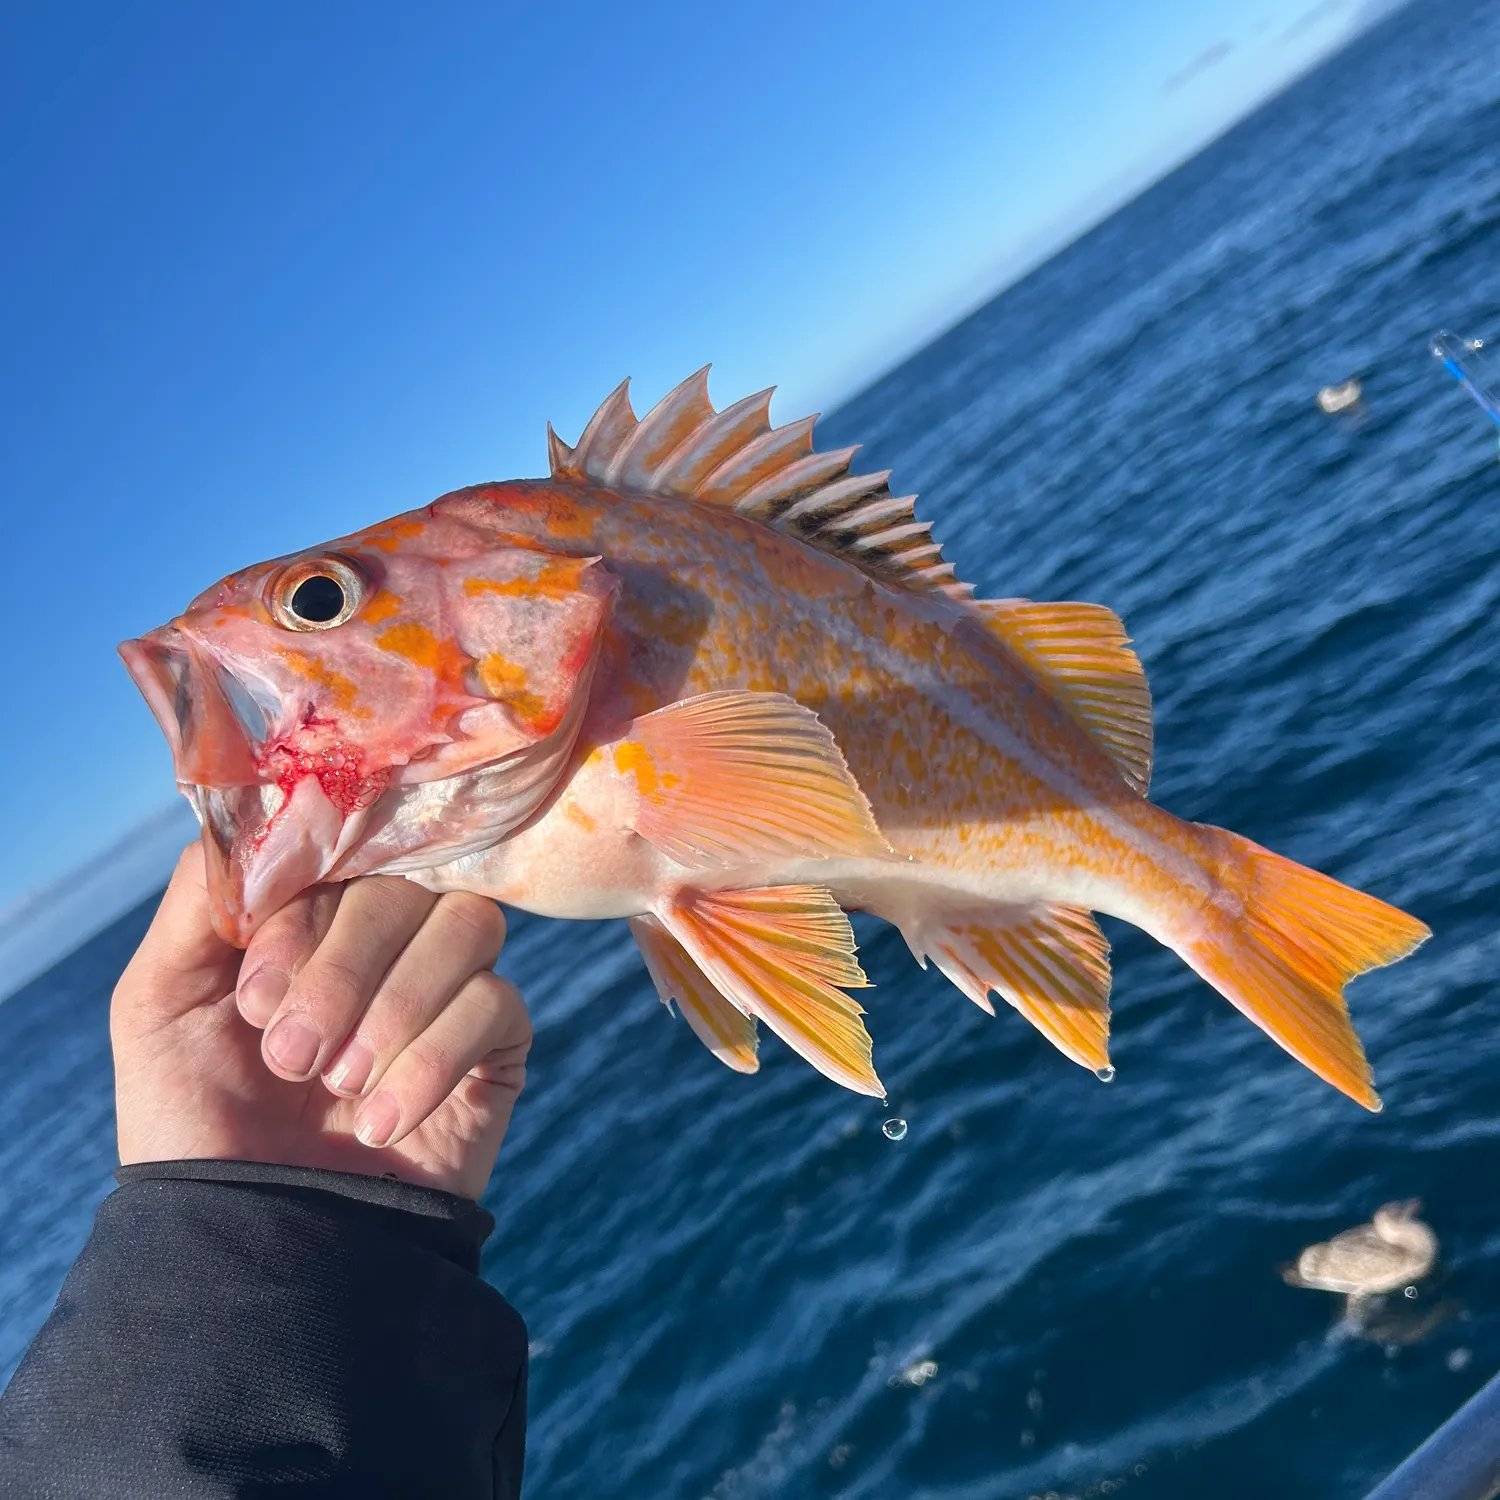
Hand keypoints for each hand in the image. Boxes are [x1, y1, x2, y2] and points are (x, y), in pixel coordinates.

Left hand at [112, 844, 530, 1198]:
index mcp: (311, 913)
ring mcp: (446, 987)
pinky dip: (432, 1059)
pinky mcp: (496, 1046)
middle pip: (404, 885)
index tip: (253, 998)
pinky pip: (498, 1004)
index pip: (340, 850)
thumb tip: (269, 811)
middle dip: (342, 973)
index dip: (303, 914)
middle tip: (291, 1057)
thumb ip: (204, 895)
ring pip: (467, 925)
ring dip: (395, 1006)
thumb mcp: (159, 1002)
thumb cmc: (198, 1125)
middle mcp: (385, 938)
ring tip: (338, 1086)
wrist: (259, 1246)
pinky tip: (381, 1121)